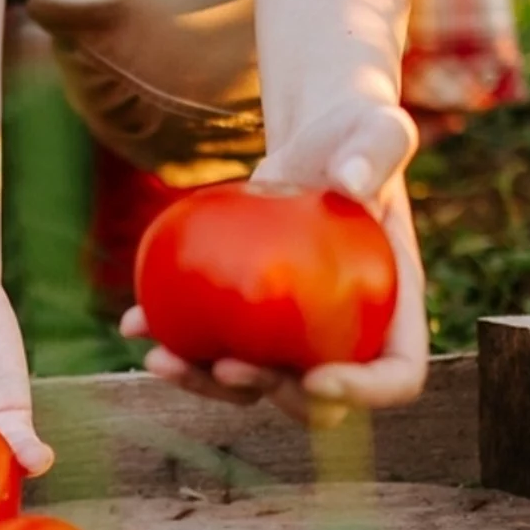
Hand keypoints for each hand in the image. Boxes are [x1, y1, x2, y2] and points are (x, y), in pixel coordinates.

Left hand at [120, 102, 429, 426]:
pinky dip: (173, 342)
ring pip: (253, 385)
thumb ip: (376, 150)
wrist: (314, 146)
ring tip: (161, 361)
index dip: (362, 392)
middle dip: (271, 396)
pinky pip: (212, 346)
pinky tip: (133, 324)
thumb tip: (351, 182)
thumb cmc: (358, 138)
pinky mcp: (250, 319)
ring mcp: (293, 335)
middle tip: (227, 367)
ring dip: (204, 385)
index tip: (316, 376)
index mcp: (394, 310)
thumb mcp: (377, 131)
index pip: (395, 375)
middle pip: (316, 398)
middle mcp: (345, 337)